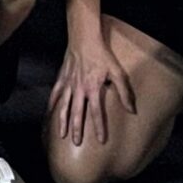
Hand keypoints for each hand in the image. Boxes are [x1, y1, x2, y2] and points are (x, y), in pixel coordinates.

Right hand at [49, 24, 137, 146]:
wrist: (84, 39)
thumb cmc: (102, 55)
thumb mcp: (117, 72)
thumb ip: (124, 92)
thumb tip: (131, 109)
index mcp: (93, 89)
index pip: (97, 113)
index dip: (99, 127)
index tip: (101, 140)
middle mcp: (79, 89)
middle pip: (77, 113)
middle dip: (77, 129)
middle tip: (76, 143)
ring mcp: (68, 85)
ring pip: (64, 107)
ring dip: (62, 121)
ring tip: (61, 134)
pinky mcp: (62, 78)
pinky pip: (55, 94)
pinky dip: (52, 104)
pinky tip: (50, 113)